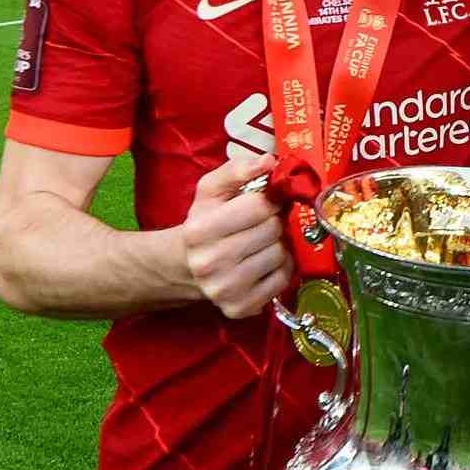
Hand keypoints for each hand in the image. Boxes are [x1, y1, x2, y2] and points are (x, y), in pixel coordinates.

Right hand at [174, 151, 292, 319]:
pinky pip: (284, 279)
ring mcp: (226, 290)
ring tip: (262, 243)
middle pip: (272, 230)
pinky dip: (282, 267)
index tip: (264, 201)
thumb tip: (268, 161)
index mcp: (199, 230)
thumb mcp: (210, 191)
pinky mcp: (242, 308)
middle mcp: (210, 263)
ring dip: (278, 244)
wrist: (186, 268)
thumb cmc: (204, 223)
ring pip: (280, 254)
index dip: (269, 199)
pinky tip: (265, 262)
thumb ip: (237, 170)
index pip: (259, 206)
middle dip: (274, 221)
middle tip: (264, 223)